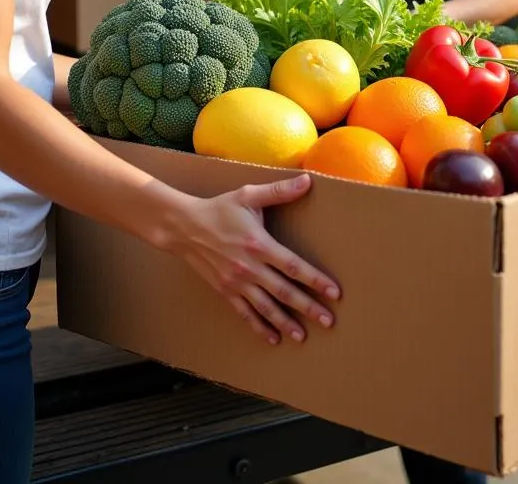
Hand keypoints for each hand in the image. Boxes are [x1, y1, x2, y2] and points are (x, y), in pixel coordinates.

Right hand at [168, 175, 339, 343]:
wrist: (184, 227)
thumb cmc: (219, 209)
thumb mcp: (248, 195)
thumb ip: (279, 191)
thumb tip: (308, 180)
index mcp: (259, 245)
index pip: (293, 266)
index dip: (315, 280)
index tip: (334, 292)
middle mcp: (249, 268)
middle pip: (284, 292)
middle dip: (308, 307)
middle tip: (329, 321)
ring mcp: (236, 283)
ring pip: (265, 308)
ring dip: (285, 323)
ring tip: (303, 336)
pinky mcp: (225, 292)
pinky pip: (245, 314)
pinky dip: (259, 327)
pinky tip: (273, 338)